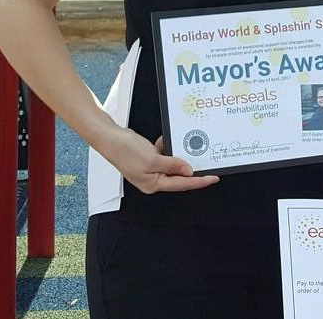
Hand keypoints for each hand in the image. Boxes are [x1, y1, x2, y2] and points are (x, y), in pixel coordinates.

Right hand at [96, 126, 219, 194]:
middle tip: (207, 162)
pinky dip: (165, 146)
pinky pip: (164, 154)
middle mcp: (152, 179)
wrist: (109, 137)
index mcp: (153, 184)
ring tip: (181, 147)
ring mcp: (150, 168)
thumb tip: (188, 171)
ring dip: (176, 154)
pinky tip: (162, 141)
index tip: (213, 178)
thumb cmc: (125, 150)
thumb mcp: (152, 159)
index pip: (182, 184)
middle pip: (178, 175)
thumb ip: (172, 165)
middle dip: (189, 166)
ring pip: (172, 163)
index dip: (199, 181)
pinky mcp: (148, 158)